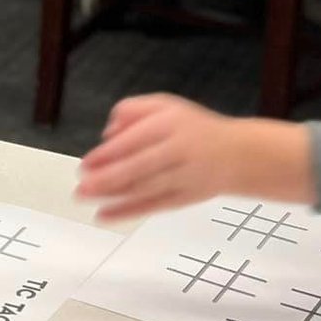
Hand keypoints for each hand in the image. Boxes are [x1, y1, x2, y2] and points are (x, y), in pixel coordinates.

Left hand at [76, 94, 313, 222]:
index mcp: (171, 124)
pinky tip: (104, 216)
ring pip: (146, 188)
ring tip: (86, 198)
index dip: (109, 153)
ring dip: (114, 196)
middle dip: (108, 178)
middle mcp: (179, 150)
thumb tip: (107, 133)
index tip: (86, 163)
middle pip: (141, 166)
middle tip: (81, 186)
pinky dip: (129, 212)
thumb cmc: (193, 128)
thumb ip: (132, 110)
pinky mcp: (185, 198)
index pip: (136, 139)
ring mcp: (184, 177)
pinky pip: (154, 206)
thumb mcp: (164, 105)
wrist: (239, 155)